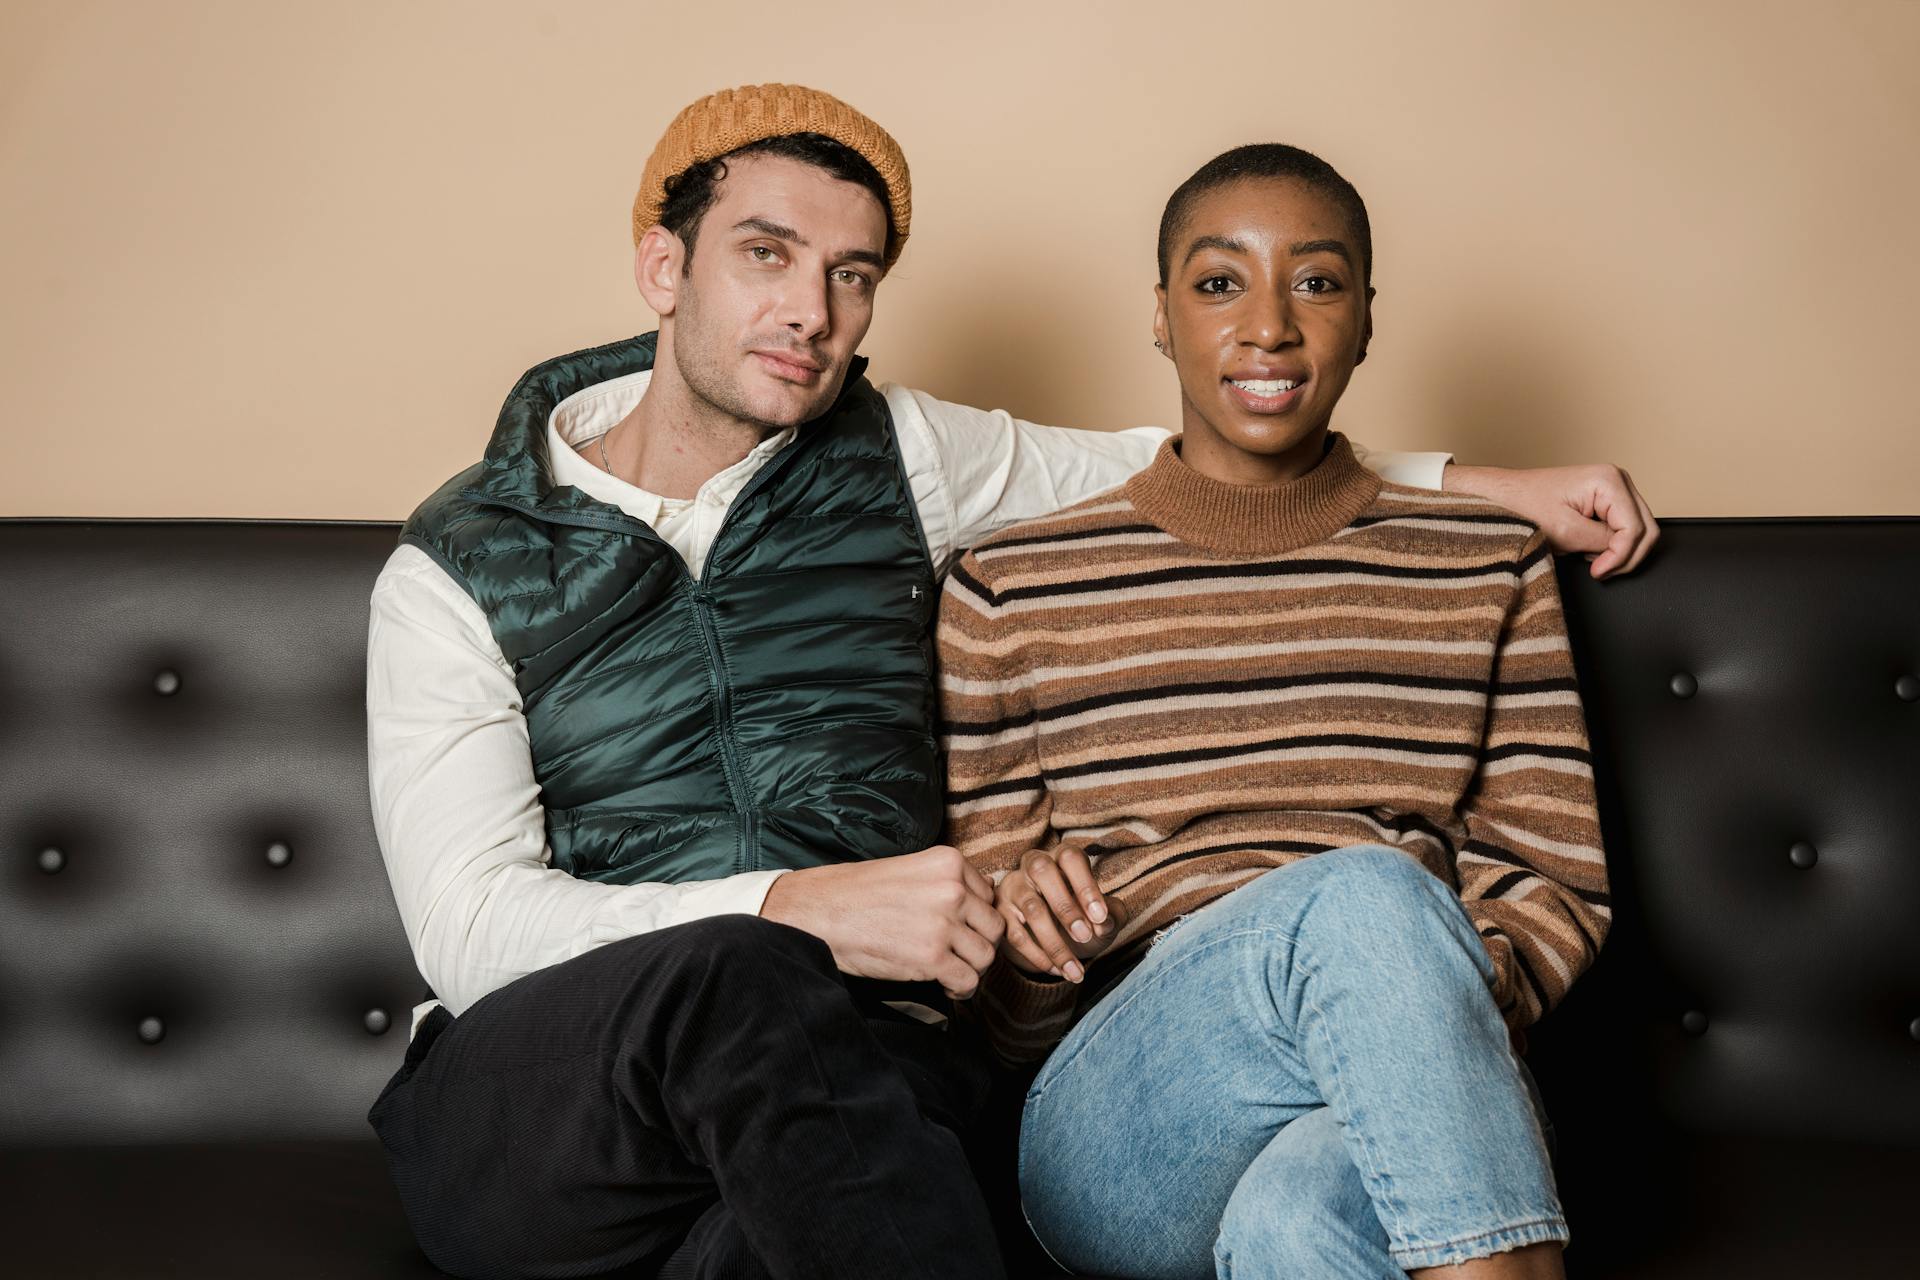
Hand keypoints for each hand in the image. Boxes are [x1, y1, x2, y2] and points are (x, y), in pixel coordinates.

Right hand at [758, 846, 1004, 999]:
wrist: (819, 912)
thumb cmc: (857, 893)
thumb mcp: (909, 871)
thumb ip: (946, 882)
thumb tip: (985, 894)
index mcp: (948, 863)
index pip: (990, 896)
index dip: (975, 917)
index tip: (958, 928)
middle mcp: (952, 889)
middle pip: (994, 927)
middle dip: (978, 944)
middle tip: (956, 953)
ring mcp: (943, 924)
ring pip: (986, 956)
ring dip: (970, 968)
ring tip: (948, 969)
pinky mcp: (931, 957)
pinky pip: (968, 981)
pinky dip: (959, 989)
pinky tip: (943, 985)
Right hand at [995, 848, 1124, 983]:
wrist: (1054, 936)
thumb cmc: (1083, 916)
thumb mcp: (1104, 915)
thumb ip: (1112, 915)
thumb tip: (1103, 924)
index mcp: (1063, 857)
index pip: (1071, 859)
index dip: (1086, 886)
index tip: (1101, 917)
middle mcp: (1034, 864)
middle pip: (1042, 871)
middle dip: (1066, 907)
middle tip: (1084, 937)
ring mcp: (1014, 887)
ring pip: (1031, 909)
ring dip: (1055, 943)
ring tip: (1075, 970)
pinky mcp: (1001, 913)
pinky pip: (1016, 934)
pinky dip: (1038, 956)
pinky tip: (1057, 969)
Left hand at [1443, 463, 1659, 578]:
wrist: (1503, 497)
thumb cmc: (1524, 506)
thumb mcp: (1566, 531)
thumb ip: (1602, 542)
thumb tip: (1623, 552)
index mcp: (1609, 480)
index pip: (1635, 529)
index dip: (1620, 557)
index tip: (1598, 572)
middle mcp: (1617, 479)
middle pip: (1646, 529)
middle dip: (1626, 556)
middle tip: (1601, 571)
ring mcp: (1614, 488)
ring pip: (1639, 530)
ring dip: (1620, 551)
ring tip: (1592, 560)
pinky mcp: (1607, 500)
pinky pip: (1625, 528)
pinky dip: (1613, 544)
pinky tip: (1591, 549)